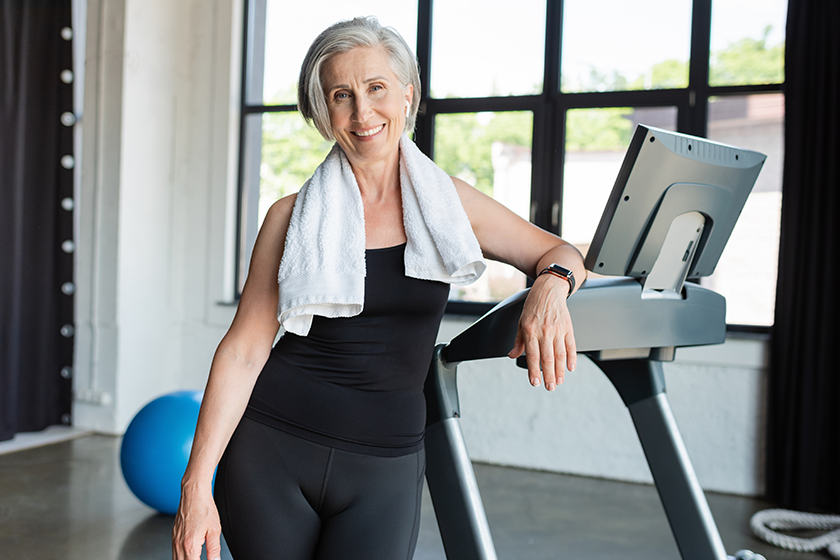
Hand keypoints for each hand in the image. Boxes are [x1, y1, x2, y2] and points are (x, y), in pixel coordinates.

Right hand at [172, 484, 221, 559]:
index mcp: (190, 545)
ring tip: (196, 557)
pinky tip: (188, 556)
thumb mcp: (214, 530)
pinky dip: (180, 557)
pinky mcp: (173, 535)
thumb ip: (214, 549)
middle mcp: (179, 544)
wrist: (193, 493)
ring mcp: (175, 540)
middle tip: (200, 558)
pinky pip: (174, 552)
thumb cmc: (204, 508)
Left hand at [507, 273, 576, 390]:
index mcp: (530, 330)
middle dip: (548, 375)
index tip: (534, 382)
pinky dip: (571, 358)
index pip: (532, 355)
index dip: (533, 371)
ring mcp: (558, 330)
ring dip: (559, 370)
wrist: (549, 289)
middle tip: (549, 387)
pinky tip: (570, 368)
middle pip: (547, 358)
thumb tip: (512, 355)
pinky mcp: (568, 328)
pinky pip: (571, 346)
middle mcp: (544, 331)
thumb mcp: (521, 322)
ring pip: (560, 354)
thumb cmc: (534, 305)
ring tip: (559, 381)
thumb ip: (518, 341)